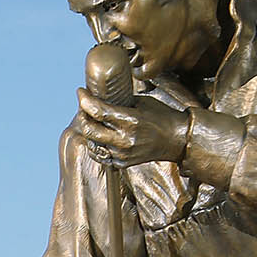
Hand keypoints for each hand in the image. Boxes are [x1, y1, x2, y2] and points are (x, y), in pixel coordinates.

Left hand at [74, 89, 191, 169]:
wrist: (177, 140)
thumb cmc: (161, 117)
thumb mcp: (142, 102)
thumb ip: (120, 102)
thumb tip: (99, 95)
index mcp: (131, 121)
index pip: (99, 111)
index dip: (85, 101)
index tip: (80, 92)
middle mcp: (124, 140)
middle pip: (90, 130)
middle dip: (83, 115)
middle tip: (84, 107)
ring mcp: (123, 154)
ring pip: (93, 143)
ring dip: (89, 130)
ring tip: (93, 120)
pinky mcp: (123, 164)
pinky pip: (101, 155)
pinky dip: (96, 144)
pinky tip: (99, 136)